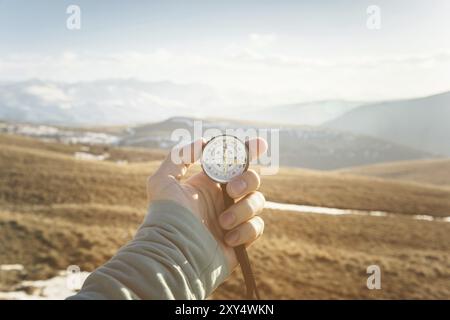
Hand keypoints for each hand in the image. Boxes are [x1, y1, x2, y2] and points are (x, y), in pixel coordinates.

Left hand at [146, 137, 266, 269]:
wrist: (173, 254)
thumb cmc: (165, 217)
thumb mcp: (162, 181)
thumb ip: (179, 156)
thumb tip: (203, 142)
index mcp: (210, 183)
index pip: (234, 162)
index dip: (249, 151)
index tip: (259, 144)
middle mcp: (224, 198)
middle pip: (252, 179)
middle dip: (247, 180)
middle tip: (232, 189)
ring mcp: (234, 218)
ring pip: (258, 202)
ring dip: (243, 209)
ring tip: (221, 222)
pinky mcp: (241, 239)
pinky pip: (257, 227)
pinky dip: (245, 230)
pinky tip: (227, 238)